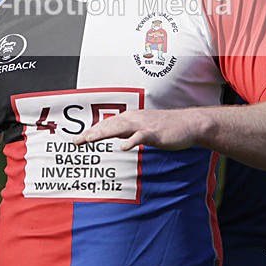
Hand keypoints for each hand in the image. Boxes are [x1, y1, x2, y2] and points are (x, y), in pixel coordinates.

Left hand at [73, 108, 203, 150]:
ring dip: (103, 133)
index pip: (107, 125)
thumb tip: (117, 138)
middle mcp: (134, 118)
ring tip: (90, 139)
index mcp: (130, 118)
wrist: (189, 124)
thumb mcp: (144, 129)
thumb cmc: (166, 128)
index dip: (92, 131)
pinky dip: (131, 141)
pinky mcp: (154, 132)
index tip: (79, 140)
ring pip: (120, 128)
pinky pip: (140, 136)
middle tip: (76, 141)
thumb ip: (130, 132)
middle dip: (91, 133)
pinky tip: (123, 147)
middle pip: (108, 125)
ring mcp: (144, 125)